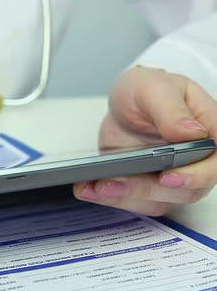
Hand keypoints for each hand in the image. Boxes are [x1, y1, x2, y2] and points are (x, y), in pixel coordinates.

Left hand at [73, 66, 216, 215]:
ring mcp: (173, 178)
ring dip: (124, 198)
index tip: (168, 177)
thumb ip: (172, 111)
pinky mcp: (148, 187)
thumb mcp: (155, 88)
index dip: (196, 175)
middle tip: (114, 183)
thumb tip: (192, 133)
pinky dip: (109, 198)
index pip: (214, 163)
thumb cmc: (148, 91)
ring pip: (157, 200)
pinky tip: (87, 189)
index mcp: (210, 133)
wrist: (126, 104)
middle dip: (146, 190)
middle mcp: (197, 162)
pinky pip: (133, 201)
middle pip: (185, 189)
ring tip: (96, 187)